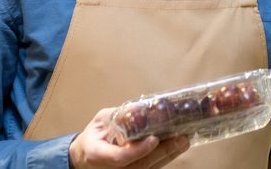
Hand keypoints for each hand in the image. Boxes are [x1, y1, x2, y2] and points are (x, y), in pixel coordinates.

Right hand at [69, 107, 189, 167]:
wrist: (86, 158)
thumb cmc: (95, 137)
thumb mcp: (100, 121)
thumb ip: (118, 115)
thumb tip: (138, 108)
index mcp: (97, 155)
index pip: (119, 157)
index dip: (138, 150)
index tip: (153, 139)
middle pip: (141, 164)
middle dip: (164, 151)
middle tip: (182, 138)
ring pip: (149, 167)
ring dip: (168, 155)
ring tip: (184, 141)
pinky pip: (151, 168)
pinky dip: (165, 157)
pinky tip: (177, 147)